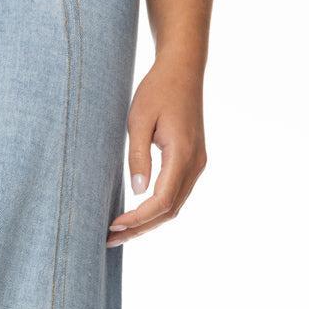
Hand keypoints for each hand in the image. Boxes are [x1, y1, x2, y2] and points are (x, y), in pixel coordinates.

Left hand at [107, 54, 206, 246]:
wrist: (183, 69)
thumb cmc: (158, 89)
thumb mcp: (139, 120)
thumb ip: (138, 156)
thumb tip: (137, 191)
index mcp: (182, 154)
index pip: (161, 201)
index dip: (137, 218)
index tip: (114, 224)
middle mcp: (195, 163)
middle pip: (168, 211)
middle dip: (139, 228)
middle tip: (110, 239)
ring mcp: (198, 164)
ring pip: (174, 207)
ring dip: (148, 222)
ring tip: (120, 233)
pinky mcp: (194, 162)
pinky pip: (176, 195)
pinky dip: (157, 210)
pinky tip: (136, 215)